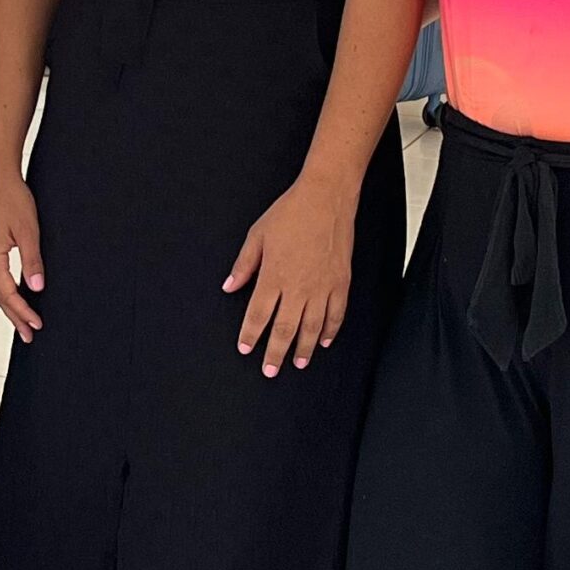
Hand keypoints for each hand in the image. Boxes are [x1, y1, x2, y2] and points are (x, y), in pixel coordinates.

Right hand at [0, 171, 45, 339]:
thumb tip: (37, 287)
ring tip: (23, 323)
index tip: (37, 324)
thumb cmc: (12, 198)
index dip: (23, 311)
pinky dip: (5, 291)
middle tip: (29, 335)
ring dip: (9, 306)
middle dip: (15, 316)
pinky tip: (14, 296)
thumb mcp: (28, 231)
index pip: (8, 293)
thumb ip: (32, 261)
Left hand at [223, 179, 353, 374]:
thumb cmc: (290, 213)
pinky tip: (325, 341)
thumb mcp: (257, 235)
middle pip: (285, 328)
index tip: (245, 349)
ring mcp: (322, 286)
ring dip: (305, 348)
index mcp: (274, 276)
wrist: (326, 198)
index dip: (251, 335)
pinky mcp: (340, 282)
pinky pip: (336, 313)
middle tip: (270, 371)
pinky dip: (331, 330)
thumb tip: (229, 287)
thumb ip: (244, 265)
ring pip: (313, 327)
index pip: (258, 315)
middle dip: (276, 352)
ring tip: (299, 362)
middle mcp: (298, 287)